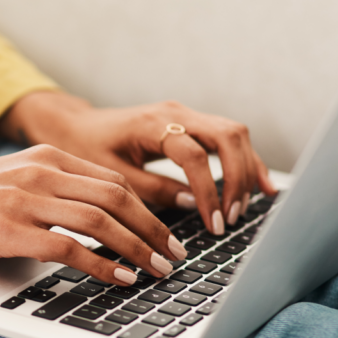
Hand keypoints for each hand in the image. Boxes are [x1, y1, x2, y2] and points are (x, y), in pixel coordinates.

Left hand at [0, 92, 277, 234]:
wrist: (75, 127)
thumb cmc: (87, 149)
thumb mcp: (111, 176)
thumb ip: (151, 190)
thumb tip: (192, 203)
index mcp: (152, 124)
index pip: (194, 155)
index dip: (208, 191)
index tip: (212, 223)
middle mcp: (175, 113)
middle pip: (228, 136)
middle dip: (237, 179)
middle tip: (230, 217)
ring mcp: (186, 116)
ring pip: (234, 134)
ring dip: (246, 171)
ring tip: (240, 210)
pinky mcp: (192, 124)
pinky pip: (229, 139)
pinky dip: (246, 162)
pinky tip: (261, 186)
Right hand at [0, 146, 188, 284]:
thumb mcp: (12, 182)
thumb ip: (51, 192)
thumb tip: (93, 221)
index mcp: (47, 158)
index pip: (113, 181)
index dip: (148, 209)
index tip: (165, 233)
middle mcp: (42, 172)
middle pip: (118, 198)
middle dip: (153, 230)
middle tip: (174, 256)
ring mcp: (26, 200)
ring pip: (102, 221)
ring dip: (137, 249)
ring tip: (157, 271)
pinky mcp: (10, 230)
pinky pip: (70, 248)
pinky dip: (102, 265)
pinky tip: (119, 278)